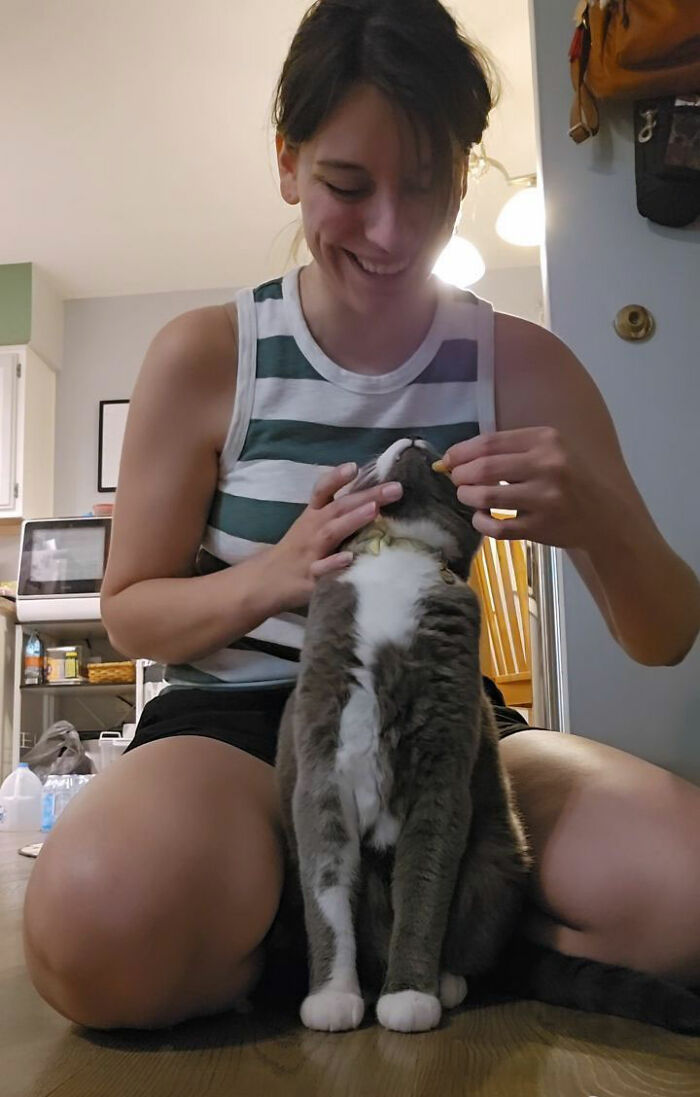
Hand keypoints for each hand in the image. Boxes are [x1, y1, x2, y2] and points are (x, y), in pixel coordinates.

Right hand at [267, 462, 402, 608]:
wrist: (266, 581)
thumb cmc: (298, 550)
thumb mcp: (311, 525)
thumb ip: (337, 512)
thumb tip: (375, 497)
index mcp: (313, 515)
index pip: (322, 490)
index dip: (336, 477)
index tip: (354, 466)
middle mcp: (312, 529)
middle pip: (338, 508)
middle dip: (367, 496)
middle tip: (395, 488)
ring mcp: (310, 552)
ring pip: (331, 533)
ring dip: (353, 520)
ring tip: (374, 510)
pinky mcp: (310, 578)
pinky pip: (321, 570)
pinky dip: (334, 564)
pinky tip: (349, 559)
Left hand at [442, 428, 597, 546]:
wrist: (604, 515)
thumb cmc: (568, 478)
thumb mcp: (548, 451)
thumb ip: (508, 450)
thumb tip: (455, 459)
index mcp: (546, 440)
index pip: (489, 442)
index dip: (461, 452)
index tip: (448, 460)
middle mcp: (548, 466)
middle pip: (484, 468)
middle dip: (461, 475)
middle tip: (457, 481)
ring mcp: (546, 499)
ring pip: (487, 496)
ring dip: (468, 497)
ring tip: (469, 497)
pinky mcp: (542, 528)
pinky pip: (497, 527)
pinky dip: (481, 522)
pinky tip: (482, 517)